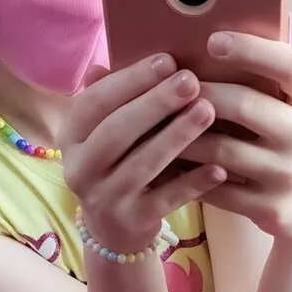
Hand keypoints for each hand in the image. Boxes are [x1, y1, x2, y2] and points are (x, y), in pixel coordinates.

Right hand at [60, 54, 225, 253]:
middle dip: (155, 103)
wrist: (114, 230)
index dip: (130, 80)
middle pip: (117, 131)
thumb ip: (109, 99)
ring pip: (143, 164)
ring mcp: (105, 198)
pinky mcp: (132, 221)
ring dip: (177, 136)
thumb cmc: (118, 164)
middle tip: (192, 80)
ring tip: (208, 110)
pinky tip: (219, 166)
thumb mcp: (105, 132)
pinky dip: (193, 183)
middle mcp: (81, 168)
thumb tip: (103, 63)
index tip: (167, 60)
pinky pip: (166, 199)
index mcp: (71, 137)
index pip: (96, 103)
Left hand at [182, 32, 291, 253]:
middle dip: (200, 92)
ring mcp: (291, 177)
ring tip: (155, 120)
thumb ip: (273, 83)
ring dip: (181, 134)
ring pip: (220, 149)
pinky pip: (214, 186)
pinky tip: (163, 159)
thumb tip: (212, 43)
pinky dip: (184, 173)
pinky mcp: (269, 209)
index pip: (291, 66)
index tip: (212, 40)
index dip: (251, 49)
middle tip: (169, 84)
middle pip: (245, 104)